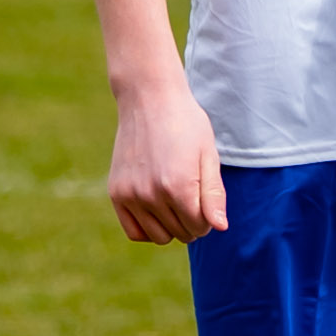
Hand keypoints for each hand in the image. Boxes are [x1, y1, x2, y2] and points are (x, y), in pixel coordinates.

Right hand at [108, 81, 229, 244]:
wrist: (148, 99)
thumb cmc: (186, 124)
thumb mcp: (208, 155)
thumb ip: (213, 194)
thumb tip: (219, 227)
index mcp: (179, 186)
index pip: (200, 227)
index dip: (208, 217)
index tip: (205, 199)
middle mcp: (152, 194)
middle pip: (181, 233)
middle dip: (192, 222)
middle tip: (191, 195)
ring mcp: (131, 195)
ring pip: (159, 237)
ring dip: (171, 226)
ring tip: (174, 200)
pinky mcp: (117, 193)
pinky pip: (134, 231)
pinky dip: (147, 227)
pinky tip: (156, 209)